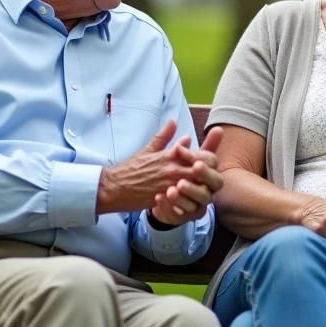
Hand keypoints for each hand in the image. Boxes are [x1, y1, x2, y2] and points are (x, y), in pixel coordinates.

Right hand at [96, 121, 219, 215]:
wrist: (115, 187)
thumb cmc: (132, 168)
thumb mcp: (148, 149)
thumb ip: (164, 136)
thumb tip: (174, 122)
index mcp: (173, 155)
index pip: (203, 155)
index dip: (210, 160)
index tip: (206, 165)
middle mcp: (174, 168)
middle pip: (206, 170)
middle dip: (211, 175)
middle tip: (207, 180)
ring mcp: (171, 184)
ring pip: (200, 187)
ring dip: (203, 190)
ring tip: (200, 191)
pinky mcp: (166, 200)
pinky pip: (187, 203)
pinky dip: (192, 203)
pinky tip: (190, 203)